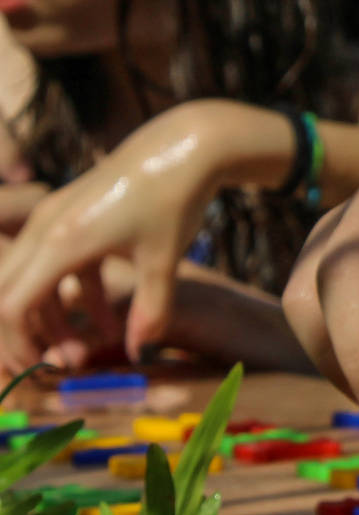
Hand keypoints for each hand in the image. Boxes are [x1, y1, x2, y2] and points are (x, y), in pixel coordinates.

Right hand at [0, 101, 276, 369]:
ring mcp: (55, 218)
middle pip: (9, 293)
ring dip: (54, 320)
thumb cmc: (175, 200)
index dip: (18, 345)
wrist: (186, 146)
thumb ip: (151, 312)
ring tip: (88, 352)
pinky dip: (74, 295)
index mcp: (62, 242)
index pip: (11, 306)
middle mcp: (46, 228)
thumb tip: (138, 354)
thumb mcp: (164, 261)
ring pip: (34, 280)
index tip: (42, 369)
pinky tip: (113, 324)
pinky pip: (57, 264)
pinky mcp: (71, 215)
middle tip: (55, 366)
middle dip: (26, 336)